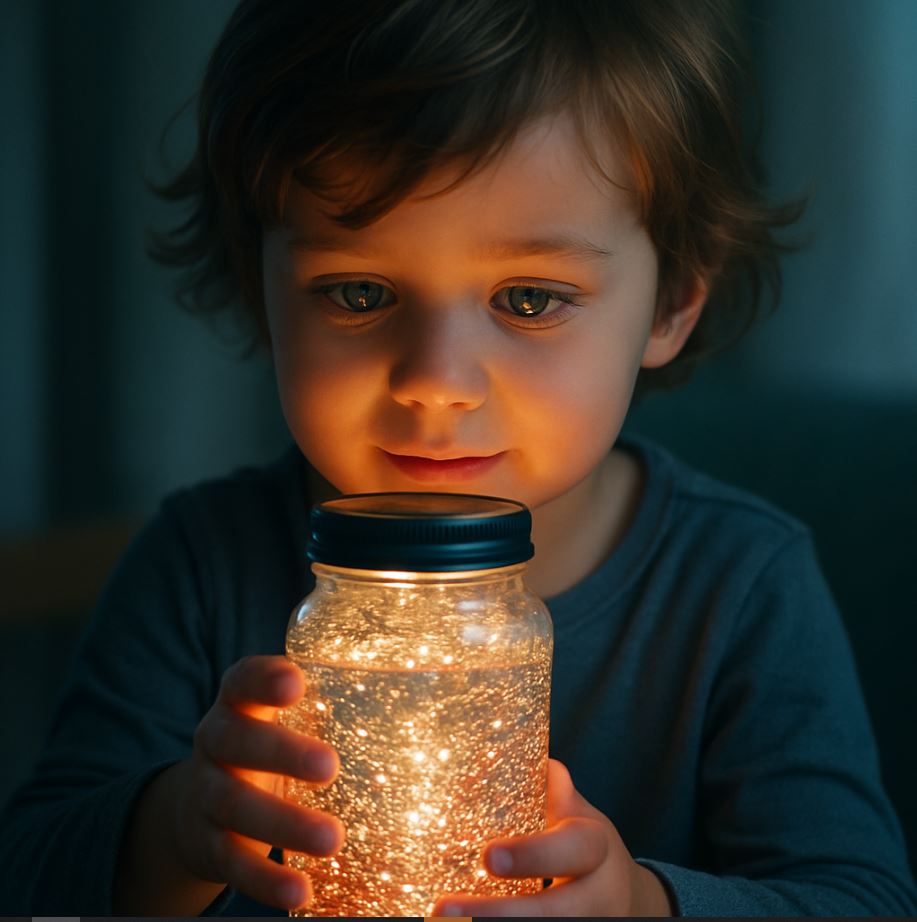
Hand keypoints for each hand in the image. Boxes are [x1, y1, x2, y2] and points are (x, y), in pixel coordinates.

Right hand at [174, 655, 342, 909]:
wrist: (196, 805)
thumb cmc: (266, 745)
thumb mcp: (281, 715)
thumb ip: (326, 699)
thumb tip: (421, 694)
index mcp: (239, 702)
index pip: (243, 680)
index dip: (264, 679)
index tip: (295, 683)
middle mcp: (216, 741)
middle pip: (237, 742)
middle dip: (284, 754)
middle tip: (331, 767)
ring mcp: (207, 793)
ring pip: (236, 805)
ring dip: (285, 824)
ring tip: (333, 839)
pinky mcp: (208, 844)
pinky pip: (234, 863)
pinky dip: (266, 880)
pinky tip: (300, 892)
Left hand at [431, 759, 671, 916]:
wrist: (623, 895)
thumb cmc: (580, 841)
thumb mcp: (571, 810)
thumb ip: (541, 785)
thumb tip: (490, 754)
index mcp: (595, 847)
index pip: (571, 850)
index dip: (531, 855)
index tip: (487, 856)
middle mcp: (599, 895)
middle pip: (555, 913)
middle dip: (500, 915)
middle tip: (443, 908)